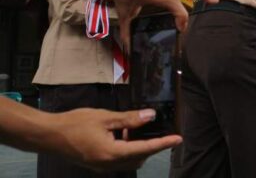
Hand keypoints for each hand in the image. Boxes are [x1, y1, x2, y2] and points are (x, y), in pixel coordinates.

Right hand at [40, 108, 181, 172]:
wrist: (48, 135)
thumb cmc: (74, 124)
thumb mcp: (105, 118)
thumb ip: (129, 119)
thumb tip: (151, 116)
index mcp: (112, 153)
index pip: (145, 148)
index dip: (163, 143)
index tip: (178, 139)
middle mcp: (109, 164)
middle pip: (140, 157)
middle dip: (152, 146)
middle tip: (163, 132)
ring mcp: (102, 166)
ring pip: (130, 161)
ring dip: (139, 148)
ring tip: (140, 131)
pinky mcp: (97, 164)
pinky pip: (119, 160)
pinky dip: (127, 150)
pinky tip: (124, 134)